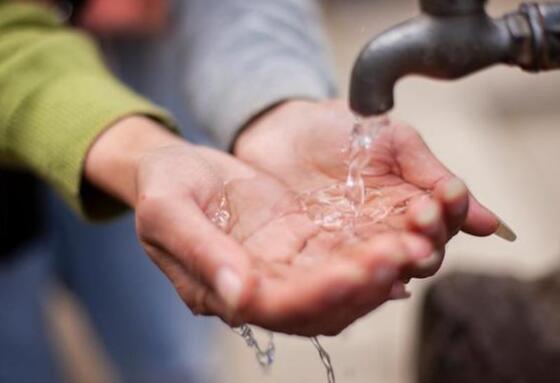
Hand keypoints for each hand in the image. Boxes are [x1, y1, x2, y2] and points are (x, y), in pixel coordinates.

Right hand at [84, 116, 438, 335]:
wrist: (175, 169)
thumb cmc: (163, 186)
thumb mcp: (167, 211)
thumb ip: (201, 253)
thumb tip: (240, 298)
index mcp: (220, 290)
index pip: (276, 306)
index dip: (317, 294)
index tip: (356, 270)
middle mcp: (258, 289)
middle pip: (320, 305)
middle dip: (364, 284)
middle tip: (404, 254)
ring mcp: (281, 269)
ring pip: (339, 288)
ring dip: (377, 272)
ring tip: (415, 245)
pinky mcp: (299, 246)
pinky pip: (342, 258)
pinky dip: (372, 254)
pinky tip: (402, 240)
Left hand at [235, 100, 515, 279]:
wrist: (280, 129)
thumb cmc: (338, 131)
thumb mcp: (391, 140)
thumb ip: (430, 174)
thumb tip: (489, 222)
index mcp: (406, 208)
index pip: (440, 227)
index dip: (447, 215)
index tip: (444, 196)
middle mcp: (382, 236)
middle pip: (417, 258)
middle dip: (424, 242)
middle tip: (420, 221)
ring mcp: (348, 250)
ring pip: (382, 273)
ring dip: (394, 264)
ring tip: (398, 250)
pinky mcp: (311, 261)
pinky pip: (337, 279)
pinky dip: (355, 281)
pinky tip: (363, 274)